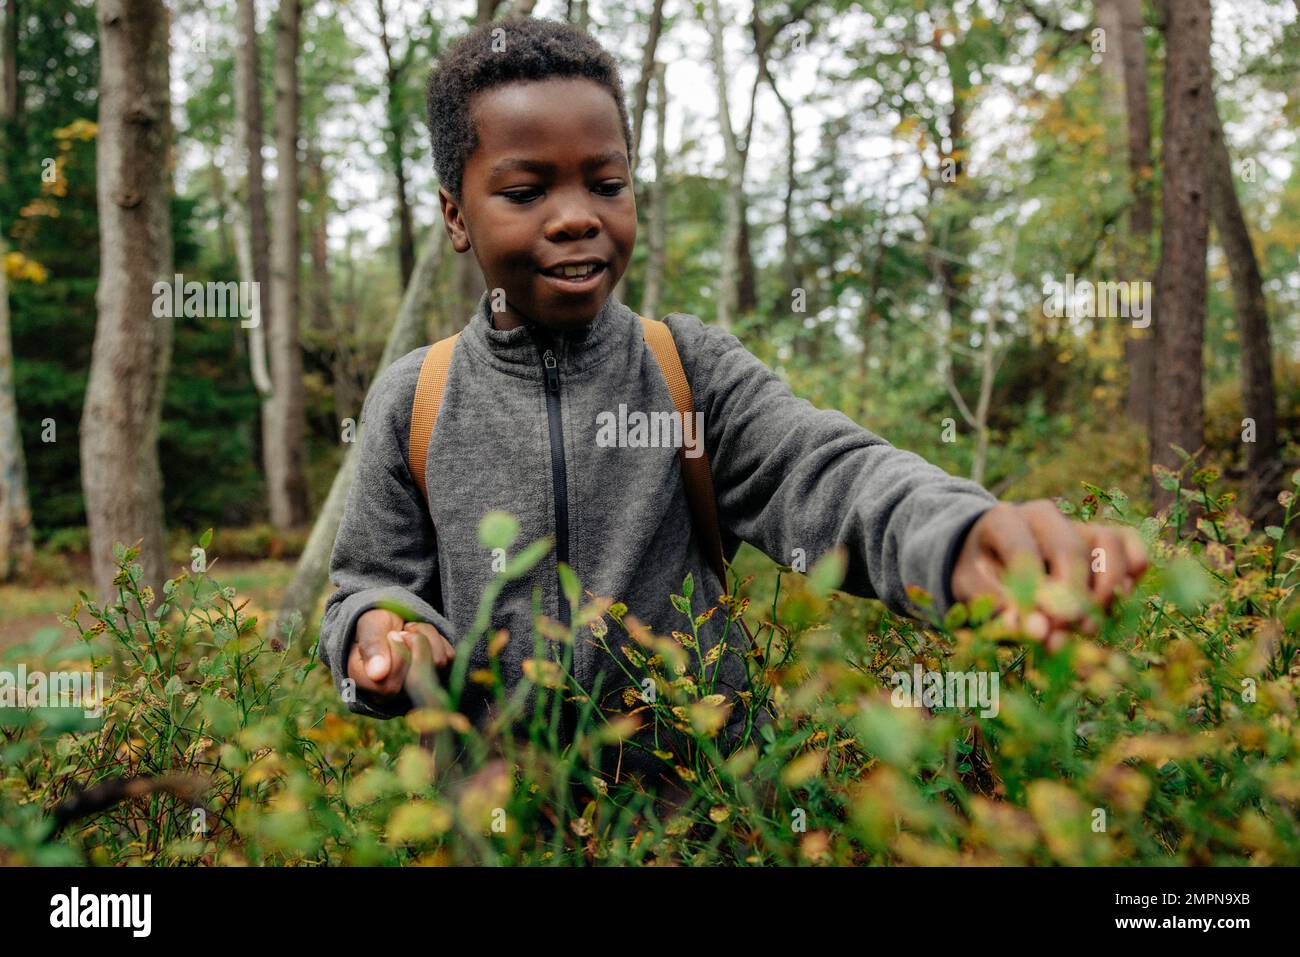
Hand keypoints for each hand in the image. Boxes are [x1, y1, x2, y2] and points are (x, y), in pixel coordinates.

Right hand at [347, 608, 455, 703]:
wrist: (393, 618)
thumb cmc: (376, 624)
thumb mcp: (370, 627)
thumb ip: (372, 647)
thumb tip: (378, 674)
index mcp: (366, 685)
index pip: (390, 685)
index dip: (396, 654)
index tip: (390, 634)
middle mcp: (392, 695)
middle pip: (417, 677)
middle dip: (414, 642)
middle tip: (402, 631)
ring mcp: (417, 688)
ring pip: (437, 663)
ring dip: (426, 636)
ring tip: (410, 631)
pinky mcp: (439, 676)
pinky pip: (449, 657)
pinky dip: (438, 639)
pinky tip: (422, 637)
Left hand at [950, 500, 1148, 651]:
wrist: (989, 556)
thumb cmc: (980, 573)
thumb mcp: (972, 589)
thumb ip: (998, 607)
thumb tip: (1037, 630)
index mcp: (1003, 520)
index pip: (1023, 551)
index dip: (1034, 593)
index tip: (1039, 629)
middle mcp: (1043, 515)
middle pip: (1070, 550)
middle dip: (1071, 599)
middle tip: (1063, 635)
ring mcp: (1075, 522)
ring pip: (1109, 545)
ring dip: (1105, 592)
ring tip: (1087, 627)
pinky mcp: (1102, 536)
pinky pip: (1130, 546)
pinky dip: (1132, 573)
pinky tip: (1116, 601)